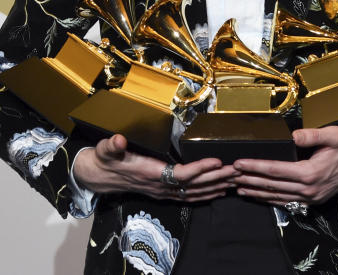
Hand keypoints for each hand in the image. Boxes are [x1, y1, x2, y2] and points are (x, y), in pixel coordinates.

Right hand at [73, 134, 236, 201]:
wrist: (99, 176)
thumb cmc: (105, 160)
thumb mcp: (105, 150)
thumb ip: (112, 145)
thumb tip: (118, 140)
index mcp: (149, 174)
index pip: (180, 174)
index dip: (200, 168)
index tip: (217, 160)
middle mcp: (159, 186)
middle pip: (194, 185)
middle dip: (217, 178)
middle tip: (238, 169)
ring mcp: (163, 192)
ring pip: (195, 193)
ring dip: (216, 187)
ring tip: (236, 179)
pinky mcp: (165, 193)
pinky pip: (189, 197)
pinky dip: (206, 195)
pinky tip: (219, 191)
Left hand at [232, 127, 337, 206]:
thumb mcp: (334, 135)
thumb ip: (312, 136)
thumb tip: (292, 136)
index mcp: (311, 172)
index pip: (275, 170)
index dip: (255, 166)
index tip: (239, 163)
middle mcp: (309, 189)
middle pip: (272, 185)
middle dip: (249, 180)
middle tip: (230, 175)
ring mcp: (311, 197)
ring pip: (277, 196)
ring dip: (256, 192)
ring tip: (238, 187)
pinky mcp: (314, 200)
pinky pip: (287, 201)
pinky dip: (270, 199)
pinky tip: (260, 196)